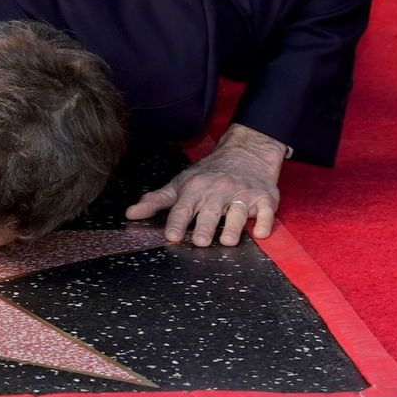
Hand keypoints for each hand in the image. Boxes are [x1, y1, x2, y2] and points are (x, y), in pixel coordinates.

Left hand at [124, 124, 285, 245]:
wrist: (245, 153)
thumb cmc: (208, 175)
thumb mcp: (179, 185)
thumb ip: (156, 201)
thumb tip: (130, 214)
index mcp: (195, 189)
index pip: (183, 208)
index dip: (177, 223)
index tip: (172, 236)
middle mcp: (218, 190)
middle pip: (210, 212)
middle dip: (205, 226)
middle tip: (200, 242)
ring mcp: (242, 194)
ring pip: (238, 212)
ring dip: (233, 226)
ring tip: (228, 241)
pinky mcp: (264, 198)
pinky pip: (266, 211)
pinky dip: (264, 222)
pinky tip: (261, 233)